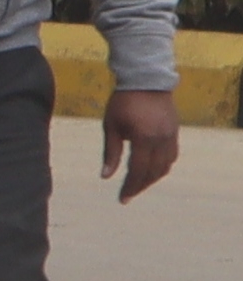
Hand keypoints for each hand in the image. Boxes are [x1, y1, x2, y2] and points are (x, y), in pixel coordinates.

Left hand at [106, 86, 180, 202]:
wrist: (146, 81)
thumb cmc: (123, 102)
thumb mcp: (111, 126)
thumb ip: (110, 152)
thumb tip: (105, 176)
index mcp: (144, 138)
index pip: (138, 170)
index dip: (130, 187)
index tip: (123, 199)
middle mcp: (161, 140)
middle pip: (153, 172)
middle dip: (140, 186)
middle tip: (128, 195)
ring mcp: (171, 136)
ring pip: (165, 166)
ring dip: (152, 178)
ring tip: (138, 184)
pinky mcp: (175, 132)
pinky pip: (172, 156)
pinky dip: (162, 167)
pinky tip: (152, 170)